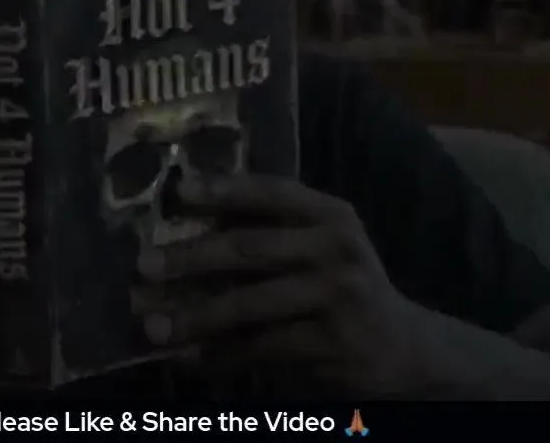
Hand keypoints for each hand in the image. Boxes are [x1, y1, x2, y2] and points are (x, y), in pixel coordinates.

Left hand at [133, 175, 429, 395]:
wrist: (406, 347)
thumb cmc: (342, 285)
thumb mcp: (320, 245)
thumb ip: (269, 229)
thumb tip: (184, 217)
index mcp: (330, 214)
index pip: (272, 191)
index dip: (224, 189)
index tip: (178, 190)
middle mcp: (336, 249)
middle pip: (250, 248)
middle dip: (190, 257)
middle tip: (143, 265)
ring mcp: (338, 297)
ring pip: (250, 305)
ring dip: (194, 316)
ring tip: (151, 325)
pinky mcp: (333, 344)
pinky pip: (263, 348)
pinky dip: (221, 355)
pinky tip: (189, 359)